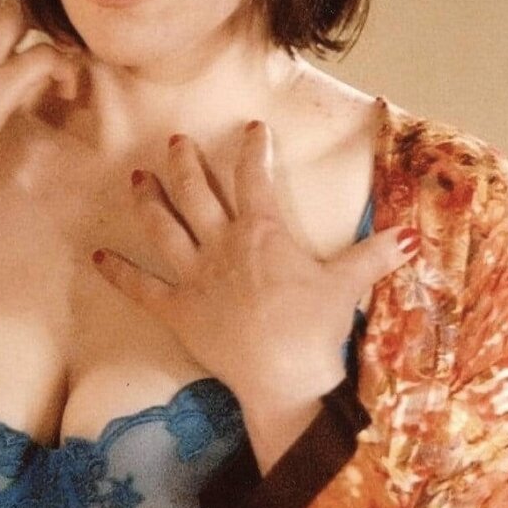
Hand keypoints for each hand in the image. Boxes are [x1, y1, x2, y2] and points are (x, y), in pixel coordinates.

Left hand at [89, 121, 418, 410]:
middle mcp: (221, 244)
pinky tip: (96, 256)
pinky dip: (117, 272)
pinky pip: (140, 288)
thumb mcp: (348, 285)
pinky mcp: (176, 310)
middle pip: (196, 193)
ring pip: (163, 227)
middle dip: (184, 163)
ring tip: (135, 178)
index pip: (255, 178)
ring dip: (148, 200)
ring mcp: (194, 276)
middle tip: (174, 141)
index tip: (251, 129)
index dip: (253, 150)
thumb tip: (411, 234)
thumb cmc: (315, 329)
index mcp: (262, 232)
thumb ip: (375, 254)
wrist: (285, 378)